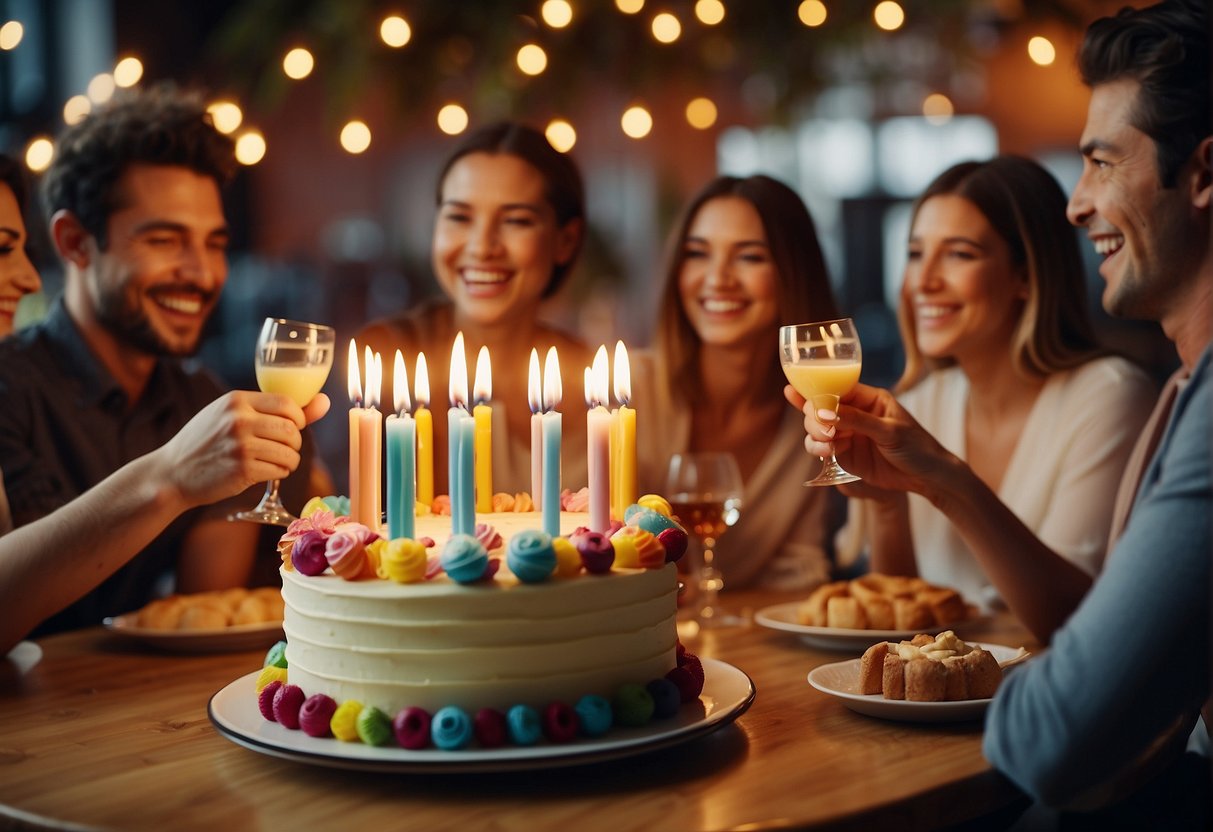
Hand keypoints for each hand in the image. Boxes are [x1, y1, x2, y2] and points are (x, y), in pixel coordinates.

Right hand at [156, 391, 330, 508]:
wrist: (172, 473)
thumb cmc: (207, 442)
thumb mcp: (232, 416)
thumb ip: (275, 410)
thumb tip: (325, 401)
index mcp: (236, 400)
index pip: (287, 403)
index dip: (298, 418)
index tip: (292, 428)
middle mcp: (239, 419)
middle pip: (292, 430)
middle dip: (294, 443)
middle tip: (283, 449)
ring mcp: (240, 445)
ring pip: (290, 452)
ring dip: (289, 461)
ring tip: (274, 462)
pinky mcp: (242, 469)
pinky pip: (280, 471)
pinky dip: (279, 474)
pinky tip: (265, 472)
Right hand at [783, 383, 958, 497]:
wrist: (929, 478)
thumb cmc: (918, 447)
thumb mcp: (890, 431)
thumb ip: (856, 420)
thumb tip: (824, 412)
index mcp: (869, 399)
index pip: (837, 387)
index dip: (816, 390)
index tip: (796, 392)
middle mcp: (855, 414)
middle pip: (821, 408)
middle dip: (814, 417)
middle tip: (823, 430)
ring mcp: (849, 434)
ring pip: (817, 429)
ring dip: (814, 434)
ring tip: (826, 444)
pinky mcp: (846, 455)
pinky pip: (822, 448)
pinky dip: (818, 449)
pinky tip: (826, 453)